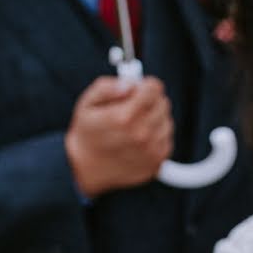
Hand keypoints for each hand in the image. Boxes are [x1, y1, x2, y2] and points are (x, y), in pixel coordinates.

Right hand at [65, 76, 172, 197]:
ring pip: (166, 120)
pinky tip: (139, 139)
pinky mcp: (157, 161)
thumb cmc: (88, 132)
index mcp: (124, 117)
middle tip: (132, 108)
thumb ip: (108, 87)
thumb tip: (130, 84)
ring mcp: (151, 150)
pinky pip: (167, 138)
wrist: (86, 167)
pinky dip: (156, 135)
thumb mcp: (88, 103)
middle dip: (149, 101)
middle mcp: (141, 135)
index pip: (154, 88)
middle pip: (162, 102)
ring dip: (154, 118)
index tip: (136, 90)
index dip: (144, 85)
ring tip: (134, 125)